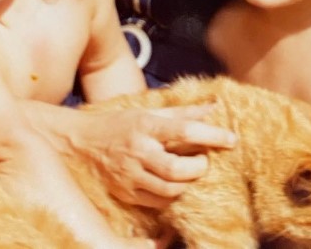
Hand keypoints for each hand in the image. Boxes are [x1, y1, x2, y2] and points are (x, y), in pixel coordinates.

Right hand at [76, 104, 235, 207]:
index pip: (185, 130)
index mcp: (145, 125)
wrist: (78, 142)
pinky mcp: (126, 193)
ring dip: (188, 183)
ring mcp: (131, 175)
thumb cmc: (117, 124)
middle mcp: (139, 150)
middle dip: (199, 167)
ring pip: (170, 190)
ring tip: (190, 172)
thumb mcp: (147, 112)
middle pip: (178, 168)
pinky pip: (157, 202)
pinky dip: (171, 196)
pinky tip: (173, 184)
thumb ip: (182, 112)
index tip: (232, 139)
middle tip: (204, 160)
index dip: (212, 135)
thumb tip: (213, 107)